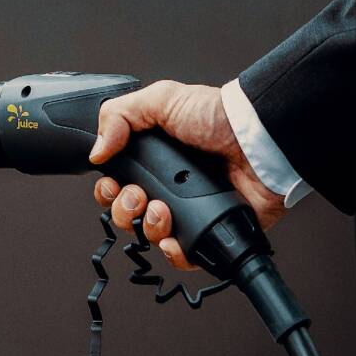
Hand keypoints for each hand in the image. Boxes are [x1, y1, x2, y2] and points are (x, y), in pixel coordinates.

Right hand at [89, 80, 285, 269]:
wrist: (259, 141)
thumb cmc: (219, 117)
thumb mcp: (161, 99)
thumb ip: (119, 115)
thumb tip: (96, 151)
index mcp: (154, 159)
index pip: (117, 184)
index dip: (108, 190)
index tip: (113, 184)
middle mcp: (169, 187)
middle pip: (128, 214)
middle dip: (124, 210)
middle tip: (139, 196)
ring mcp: (189, 210)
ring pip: (150, 236)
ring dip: (148, 228)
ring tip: (163, 210)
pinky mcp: (210, 230)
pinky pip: (183, 256)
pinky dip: (174, 252)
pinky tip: (175, 238)